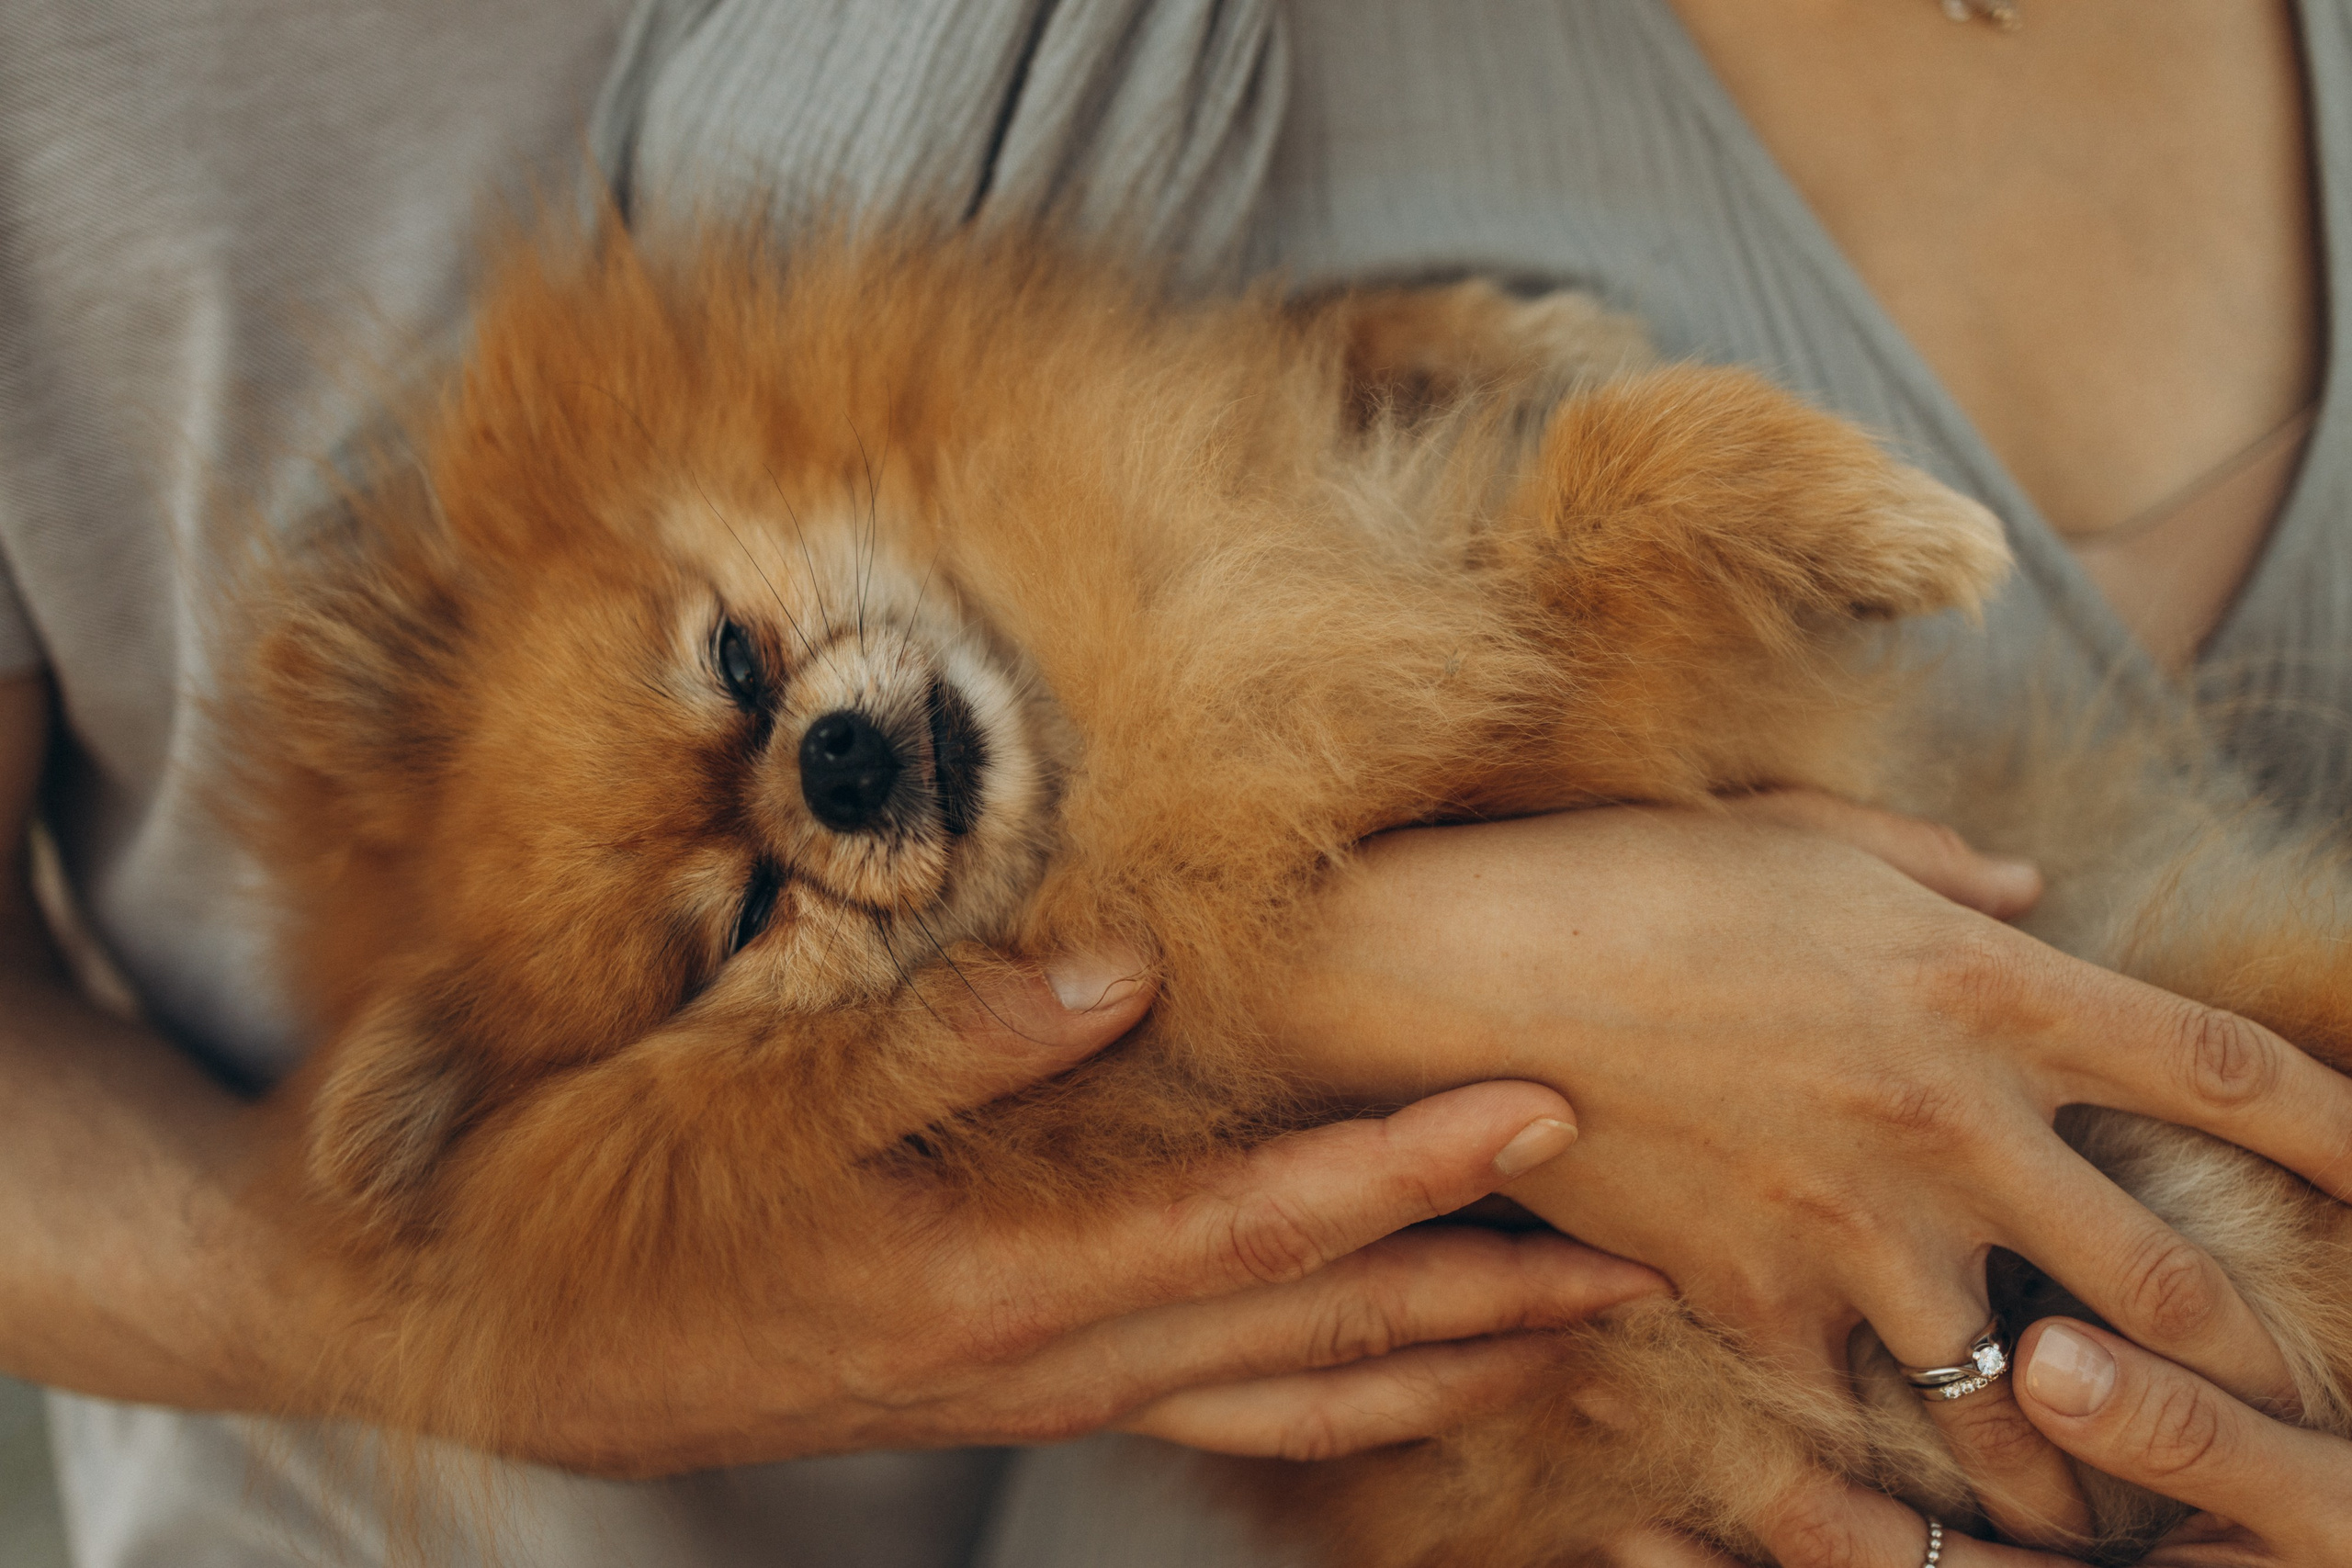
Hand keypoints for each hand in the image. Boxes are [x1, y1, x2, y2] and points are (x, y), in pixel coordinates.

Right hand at [0, 672, 1662, 1474]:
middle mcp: (1051, 1357)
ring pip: (1284, 1403)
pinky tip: (1381, 1386)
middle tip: (1643, 1275)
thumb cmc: (626, 1212)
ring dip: (1436, 1374)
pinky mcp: (1014, 1392)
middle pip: (1315, 1342)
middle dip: (1484, 1306)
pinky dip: (1327, 1404)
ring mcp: (1041, 1392)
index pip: (1261, 1227)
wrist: (517, 1343)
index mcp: (1002, 1276)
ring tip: (1567, 1341)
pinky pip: (1213, 1414)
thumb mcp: (751, 1108)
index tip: (1548, 1113)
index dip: (1411, 1173)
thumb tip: (1124, 969)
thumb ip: (942, 1038)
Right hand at [1262, 793, 2351, 1544]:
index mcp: (1985, 986)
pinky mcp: (1754, 1303)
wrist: (1456, 967)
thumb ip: (1943, 874)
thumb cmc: (1627, 874)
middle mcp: (1955, 1121)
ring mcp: (1858, 1230)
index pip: (2229, 1071)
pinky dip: (1883, 1444)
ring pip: (2027, 1400)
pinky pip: (1857, 1406)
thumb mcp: (1804, 838)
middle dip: (2245, 1366)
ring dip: (2075, 1456)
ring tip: (2092, 1500)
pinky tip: (1887, 1465)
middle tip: (2269, 1405)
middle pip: (2170, 1284)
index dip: (2351, 1136)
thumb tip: (2032, 893)